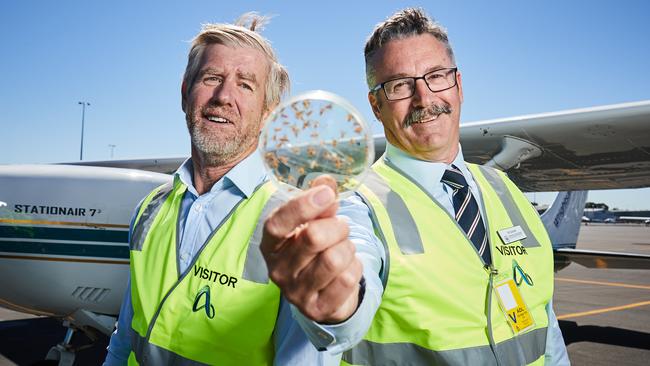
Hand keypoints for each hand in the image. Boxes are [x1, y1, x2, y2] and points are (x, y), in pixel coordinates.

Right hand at [261, 176, 361, 322]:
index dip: (303, 206)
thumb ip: (319, 201)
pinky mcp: (317, 309)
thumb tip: (327, 181)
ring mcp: (296, 293)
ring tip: (344, 248)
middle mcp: (278, 270)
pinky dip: (355, 267)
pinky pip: (347, 279)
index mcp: (270, 245)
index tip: (326, 194)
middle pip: (314, 237)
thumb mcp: (313, 223)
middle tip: (341, 228)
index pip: (277, 224)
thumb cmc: (315, 250)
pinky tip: (347, 268)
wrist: (324, 294)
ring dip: (348, 248)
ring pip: (334, 259)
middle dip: (337, 227)